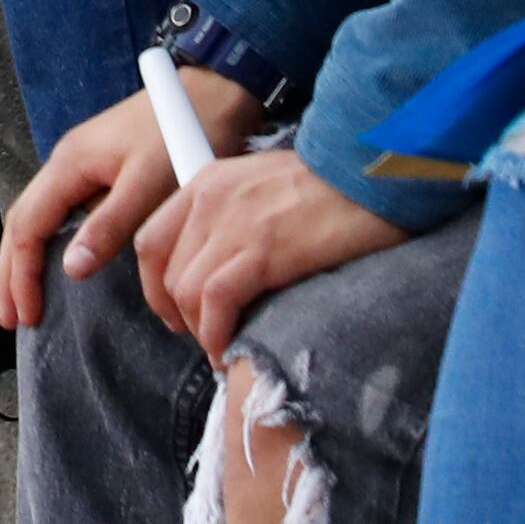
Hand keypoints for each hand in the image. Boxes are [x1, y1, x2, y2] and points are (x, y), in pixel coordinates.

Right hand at [0, 70, 247, 329]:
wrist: (211, 93)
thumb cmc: (181, 134)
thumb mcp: (148, 184)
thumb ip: (108, 225)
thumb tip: (69, 267)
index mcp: (69, 165)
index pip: (27, 226)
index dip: (21, 273)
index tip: (28, 315)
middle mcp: (65, 163)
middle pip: (21, 222)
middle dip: (10, 271)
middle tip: (10, 317)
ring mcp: (80, 165)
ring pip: (37, 217)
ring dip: (25, 258)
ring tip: (24, 297)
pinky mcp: (100, 169)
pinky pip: (59, 212)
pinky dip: (48, 243)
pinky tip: (58, 262)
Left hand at [139, 148, 406, 353]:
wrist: (372, 174)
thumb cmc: (333, 186)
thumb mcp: (264, 186)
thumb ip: (234, 217)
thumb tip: (224, 268)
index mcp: (207, 181)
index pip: (152, 240)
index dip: (157, 285)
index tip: (176, 310)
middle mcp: (209, 199)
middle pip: (163, 271)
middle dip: (178, 313)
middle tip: (204, 335)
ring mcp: (232, 224)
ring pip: (185, 291)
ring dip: (200, 330)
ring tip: (224, 348)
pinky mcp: (262, 251)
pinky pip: (216, 302)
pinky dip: (217, 334)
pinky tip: (231, 349)